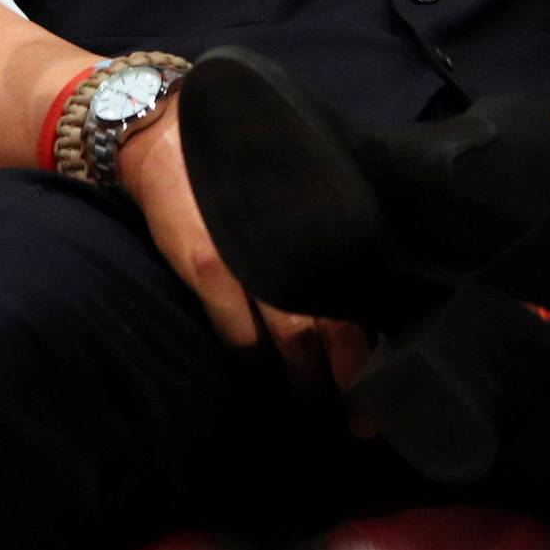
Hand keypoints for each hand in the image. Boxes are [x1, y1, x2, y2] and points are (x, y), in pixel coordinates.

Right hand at [121, 103, 371, 403]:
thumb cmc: (238, 156)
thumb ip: (321, 220)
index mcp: (323, 213)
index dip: (376, 339)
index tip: (385, 379)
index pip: (362, 287)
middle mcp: (293, 237)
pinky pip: (239, 334)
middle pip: (336, 320)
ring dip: (306, 375)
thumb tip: (360, 271)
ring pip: (294, 333)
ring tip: (313, 399)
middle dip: (350, 377)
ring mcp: (249, 253)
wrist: (163, 131)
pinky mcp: (206, 264)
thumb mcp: (291, 177)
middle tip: (360, 418)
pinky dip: (250, 351)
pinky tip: (254, 356)